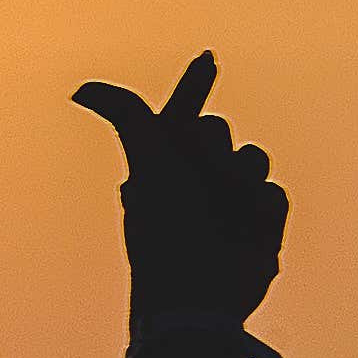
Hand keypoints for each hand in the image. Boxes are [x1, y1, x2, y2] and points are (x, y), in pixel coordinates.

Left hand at [73, 51, 288, 357]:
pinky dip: (261, 209)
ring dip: (237, 178)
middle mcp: (194, 178)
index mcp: (160, 164)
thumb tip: (83, 89)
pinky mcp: (261, 223)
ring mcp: (229, 200)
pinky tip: (246, 230)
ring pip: (253, 157)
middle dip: (211, 148)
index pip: (180, 113)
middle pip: (220, 130)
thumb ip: (128, 117)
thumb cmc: (164, 232)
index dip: (192, 86)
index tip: (207, 60)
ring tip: (224, 207)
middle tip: (197, 173)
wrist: (198, 296)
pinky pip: (274, 191)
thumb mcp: (148, 165)